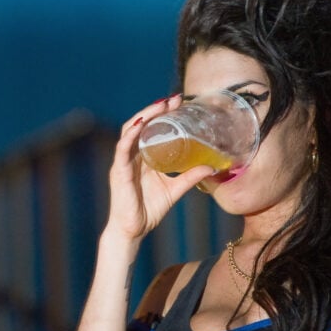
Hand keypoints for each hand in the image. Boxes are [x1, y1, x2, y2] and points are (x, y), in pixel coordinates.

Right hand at [105, 95, 214, 240]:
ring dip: (144, 116)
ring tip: (160, 106)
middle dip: (155, 110)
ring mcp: (123, 162)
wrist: (133, 230)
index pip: (150, 129)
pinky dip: (130, 136)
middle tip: (174, 99)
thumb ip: (190, 177)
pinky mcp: (119, 172)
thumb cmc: (149, 210)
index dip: (162, 114)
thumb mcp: (175, 190)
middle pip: (140, 124)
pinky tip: (139, 125)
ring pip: (130, 131)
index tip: (180, 102)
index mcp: (143, 157)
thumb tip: (212, 167)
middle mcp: (132, 156)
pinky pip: (122, 149)